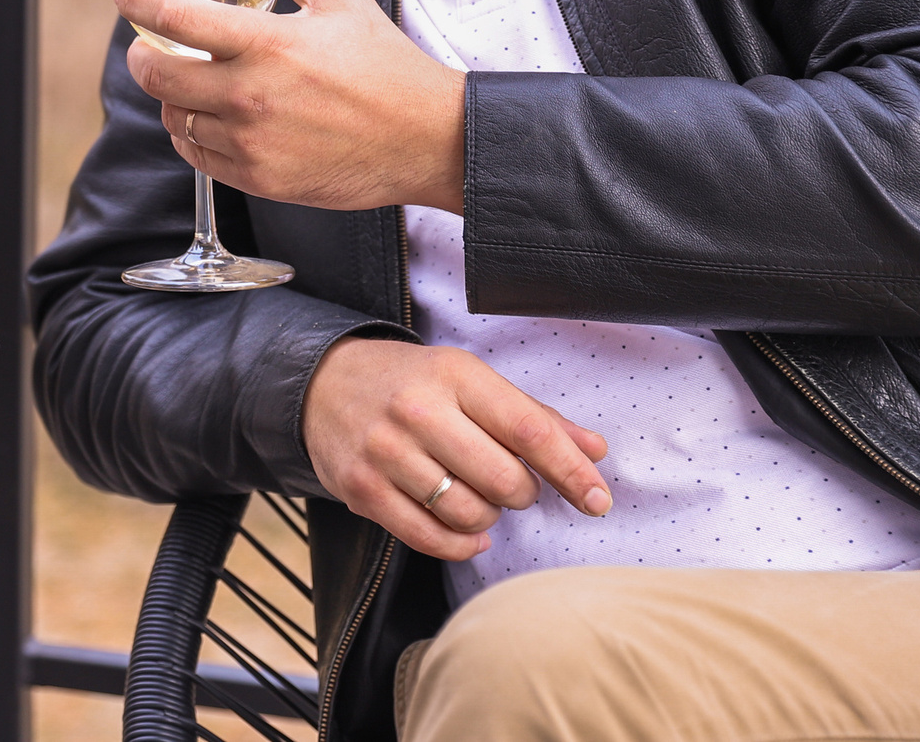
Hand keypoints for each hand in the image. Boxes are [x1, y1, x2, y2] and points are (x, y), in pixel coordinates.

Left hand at [118, 0, 466, 211]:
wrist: (428, 141)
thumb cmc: (390, 71)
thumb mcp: (344, 4)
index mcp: (268, 45)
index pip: (177, 19)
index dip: (139, 3)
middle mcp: (250, 96)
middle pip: (157, 75)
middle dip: (142, 56)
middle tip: (146, 46)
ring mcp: (252, 143)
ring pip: (174, 118)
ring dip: (170, 98)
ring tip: (185, 83)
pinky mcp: (260, 179)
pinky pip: (198, 156)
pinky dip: (191, 135)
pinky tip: (205, 119)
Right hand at [303, 337, 611, 560]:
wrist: (321, 382)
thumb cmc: (410, 383)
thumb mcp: (468, 380)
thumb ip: (532, 416)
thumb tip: (595, 450)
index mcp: (453, 375)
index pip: (528, 429)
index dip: (571, 471)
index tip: (598, 499)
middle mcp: (417, 411)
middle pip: (503, 480)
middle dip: (522, 494)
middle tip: (512, 486)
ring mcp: (384, 452)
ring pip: (469, 514)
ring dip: (488, 518)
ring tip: (477, 497)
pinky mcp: (361, 489)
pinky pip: (429, 538)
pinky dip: (459, 544)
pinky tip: (466, 533)